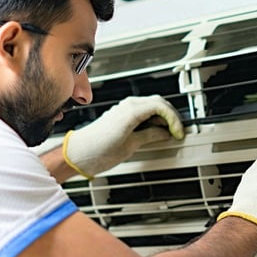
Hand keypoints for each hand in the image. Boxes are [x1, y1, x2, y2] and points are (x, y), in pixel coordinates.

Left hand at [63, 95, 184, 178]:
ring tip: (168, 133)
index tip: (178, 132)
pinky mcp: (121, 115)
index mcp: (131, 111)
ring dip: (163, 117)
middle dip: (171, 116)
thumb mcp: (130, 146)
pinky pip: (143, 110)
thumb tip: (165, 133)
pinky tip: (155, 131)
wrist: (78, 153)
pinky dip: (153, 118)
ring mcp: (124, 109)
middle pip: (159, 102)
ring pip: (152, 105)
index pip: (162, 107)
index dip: (174, 120)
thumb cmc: (97, 151)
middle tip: (177, 132)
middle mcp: (127, 106)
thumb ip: (150, 135)